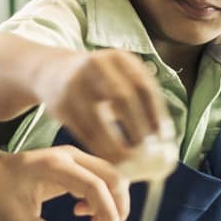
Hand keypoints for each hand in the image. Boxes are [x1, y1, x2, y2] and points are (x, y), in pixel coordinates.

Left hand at [0, 147, 128, 220]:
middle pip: (112, 176)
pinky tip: (83, 213)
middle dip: (118, 207)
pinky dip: (102, 198)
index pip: (95, 185)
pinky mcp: (72, 164)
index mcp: (54, 166)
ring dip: (112, 203)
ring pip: (110, 177)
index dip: (109, 212)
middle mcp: (69, 156)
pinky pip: (99, 178)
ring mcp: (72, 157)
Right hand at [35, 50, 169, 162]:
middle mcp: (95, 65)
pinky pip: (83, 131)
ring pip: (99, 119)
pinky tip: (111, 160)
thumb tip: (165, 138)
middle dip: (138, 128)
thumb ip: (142, 101)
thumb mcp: (121, 78)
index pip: (143, 86)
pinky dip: (99, 148)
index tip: (164, 138)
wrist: (54, 73)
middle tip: (149, 154)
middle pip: (122, 98)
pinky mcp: (61, 104)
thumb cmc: (100, 83)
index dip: (155, 113)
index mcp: (118, 58)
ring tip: (131, 163)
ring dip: (116, 145)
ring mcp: (75, 84)